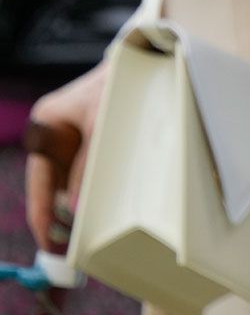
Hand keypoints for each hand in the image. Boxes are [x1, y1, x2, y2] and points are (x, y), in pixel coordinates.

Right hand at [26, 64, 106, 248]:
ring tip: (88, 242)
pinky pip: (87, 180)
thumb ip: (87, 167)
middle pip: (52, 190)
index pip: (39, 181)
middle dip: (61, 221)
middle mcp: (54, 137)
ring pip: (70, 189)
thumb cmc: (120, 84)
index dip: (42, 216)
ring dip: (79, 212)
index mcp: (46, 125)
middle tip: (73, 252)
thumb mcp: (103, 124)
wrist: (146, 62)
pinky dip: (93, 198)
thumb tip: (78, 210)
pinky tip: (102, 218)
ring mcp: (71, 144)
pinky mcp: (91, 148)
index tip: (50, 244)